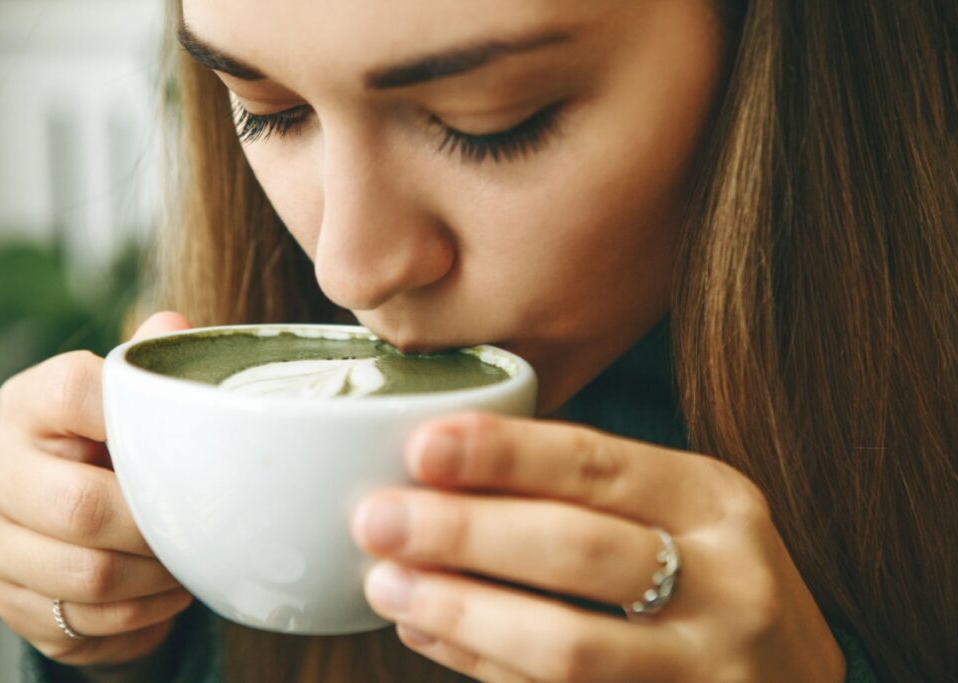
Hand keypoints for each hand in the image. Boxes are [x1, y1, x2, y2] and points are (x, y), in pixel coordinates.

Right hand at [0, 312, 195, 665]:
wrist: (73, 527)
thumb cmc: (117, 449)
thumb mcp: (135, 404)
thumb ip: (152, 368)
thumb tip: (172, 326)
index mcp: (27, 403)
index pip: (72, 392)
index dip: (137, 419)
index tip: (185, 445)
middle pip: (82, 506)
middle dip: (156, 526)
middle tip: (199, 526)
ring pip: (87, 574)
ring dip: (155, 577)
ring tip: (188, 562)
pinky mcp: (2, 598)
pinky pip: (83, 621)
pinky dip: (140, 614)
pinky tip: (164, 593)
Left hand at [350, 413, 845, 682]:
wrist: (795, 681)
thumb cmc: (711, 578)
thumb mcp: (681, 514)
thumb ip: (590, 490)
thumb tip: (441, 467)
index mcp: (715, 502)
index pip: (600, 464)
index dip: (506, 453)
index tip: (422, 446)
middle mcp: (726, 582)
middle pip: (580, 550)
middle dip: (466, 532)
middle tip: (377, 518)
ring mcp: (705, 669)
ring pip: (567, 646)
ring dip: (463, 613)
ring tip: (386, 584)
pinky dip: (480, 666)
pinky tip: (426, 632)